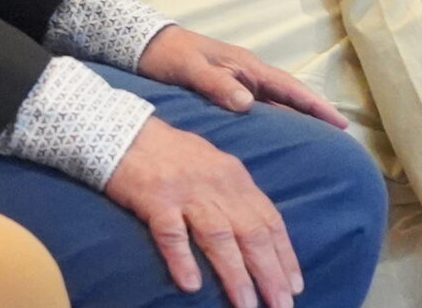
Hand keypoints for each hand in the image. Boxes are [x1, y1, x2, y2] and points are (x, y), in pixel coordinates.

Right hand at [105, 118, 303, 307]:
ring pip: (218, 236)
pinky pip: (171, 232)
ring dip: (235, 274)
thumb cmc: (172, 154)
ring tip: (246, 304)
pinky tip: (191, 285)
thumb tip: (259, 232)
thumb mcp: (215, 166)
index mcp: (235, 177)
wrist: (125, 131)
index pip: (269, 219)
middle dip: (270, 272)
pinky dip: (182, 259)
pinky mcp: (154, 198)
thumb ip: (236, 196)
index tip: (296, 284)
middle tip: (282, 305)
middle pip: (251, 232)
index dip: (284, 254)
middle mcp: (217, 184)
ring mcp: (186, 191)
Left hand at [137, 26, 346, 128]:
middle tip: (339, 134)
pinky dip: (277, 117)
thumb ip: (217, 84)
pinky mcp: (228, 88)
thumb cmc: (170, 56)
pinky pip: (261, 105)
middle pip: (290, 94)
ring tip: (317, 138)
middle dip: (315, 112)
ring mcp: (240, 80)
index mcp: (246, 67)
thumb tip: (247, 103)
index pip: (289, 88)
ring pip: (277, 100)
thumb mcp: (191, 69)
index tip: (339, 123)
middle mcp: (248, 73)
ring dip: (298, 116)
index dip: (315, 105)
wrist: (147, 44)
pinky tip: (279, 133)